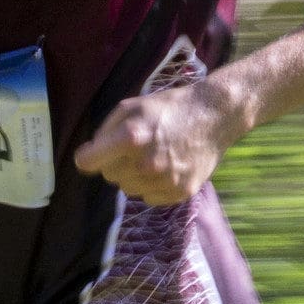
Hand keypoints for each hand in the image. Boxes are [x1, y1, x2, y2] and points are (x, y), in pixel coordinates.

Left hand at [75, 80, 242, 206]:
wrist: (215, 115)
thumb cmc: (170, 107)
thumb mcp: (132, 105)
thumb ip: (105, 130)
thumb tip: (90, 154)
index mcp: (130, 138)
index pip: (88, 162)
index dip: (88, 156)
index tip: (92, 154)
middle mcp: (145, 164)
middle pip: (109, 176)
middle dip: (116, 163)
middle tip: (134, 148)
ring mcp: (164, 181)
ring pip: (128, 189)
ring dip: (134, 176)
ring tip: (152, 157)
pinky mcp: (180, 192)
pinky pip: (150, 198)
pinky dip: (153, 186)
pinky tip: (166, 168)